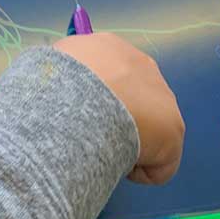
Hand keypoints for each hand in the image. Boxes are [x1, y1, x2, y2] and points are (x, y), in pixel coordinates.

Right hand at [55, 33, 184, 184]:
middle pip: (134, 100)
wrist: (83, 102)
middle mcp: (141, 64)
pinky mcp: (173, 130)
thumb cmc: (57, 84)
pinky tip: (117, 166)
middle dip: (118, 119)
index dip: (98, 98)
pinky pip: (156, 162)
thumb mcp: (46, 70)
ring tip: (102, 152)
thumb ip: (57, 78)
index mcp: (109, 47)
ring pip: (147, 131)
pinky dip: (138, 171)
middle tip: (92, 136)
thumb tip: (53, 91)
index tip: (81, 115)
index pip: (110, 74)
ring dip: (127, 144)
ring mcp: (163, 95)